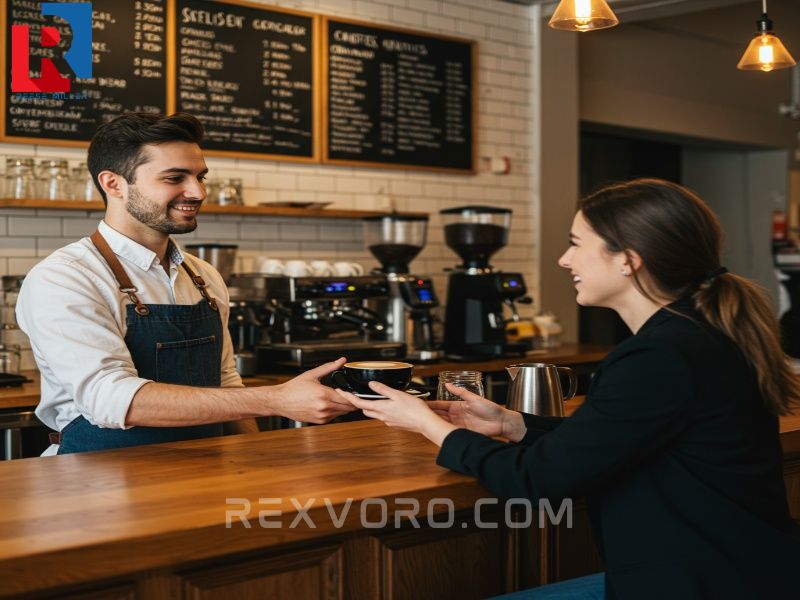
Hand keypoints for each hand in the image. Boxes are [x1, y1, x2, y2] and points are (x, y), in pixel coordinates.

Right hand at [269, 357, 355, 423]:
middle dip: (351, 401)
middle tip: (348, 394)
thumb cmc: (294, 388)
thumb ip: (329, 367)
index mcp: (323, 394)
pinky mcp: (319, 421)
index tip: (351, 390)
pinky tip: (330, 404)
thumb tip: (341, 360)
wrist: (281, 401)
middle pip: (348, 407)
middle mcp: (324, 407)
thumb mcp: (312, 374)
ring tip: (338, 398)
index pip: (347, 398)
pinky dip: (335, 411)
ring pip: (342, 413)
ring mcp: (322, 416)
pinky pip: (334, 417)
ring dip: (344, 406)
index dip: (352, 394)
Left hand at [337, 382, 456, 445]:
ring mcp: (387, 421)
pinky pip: (383, 416)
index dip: (348, 397)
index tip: (341, 392)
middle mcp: (382, 416)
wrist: (424, 423)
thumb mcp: (398, 394)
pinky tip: (390, 405)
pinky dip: (382, 410)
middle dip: (359, 402)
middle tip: (356, 393)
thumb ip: (383, 389)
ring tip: (374, 397)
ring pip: (374, 413)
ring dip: (371, 406)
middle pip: (365, 409)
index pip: (359, 402)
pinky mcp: (394, 424)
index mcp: (381, 408)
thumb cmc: (414, 409)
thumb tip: (371, 384)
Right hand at [429, 383, 526, 441]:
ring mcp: (458, 425)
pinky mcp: (462, 433)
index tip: (421, 404)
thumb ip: (460, 392)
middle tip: (417, 414)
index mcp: (457, 406)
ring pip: (441, 424)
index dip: (431, 405)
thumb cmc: (490, 409)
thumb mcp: (473, 397)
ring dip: (433, 423)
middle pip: (438, 415)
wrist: (501, 422)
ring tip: (422, 422)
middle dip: (428, 414)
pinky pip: (449, 431)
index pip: (440, 406)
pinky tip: (434, 430)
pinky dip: (442, 431)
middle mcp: (455, 416)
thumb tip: (448, 384)